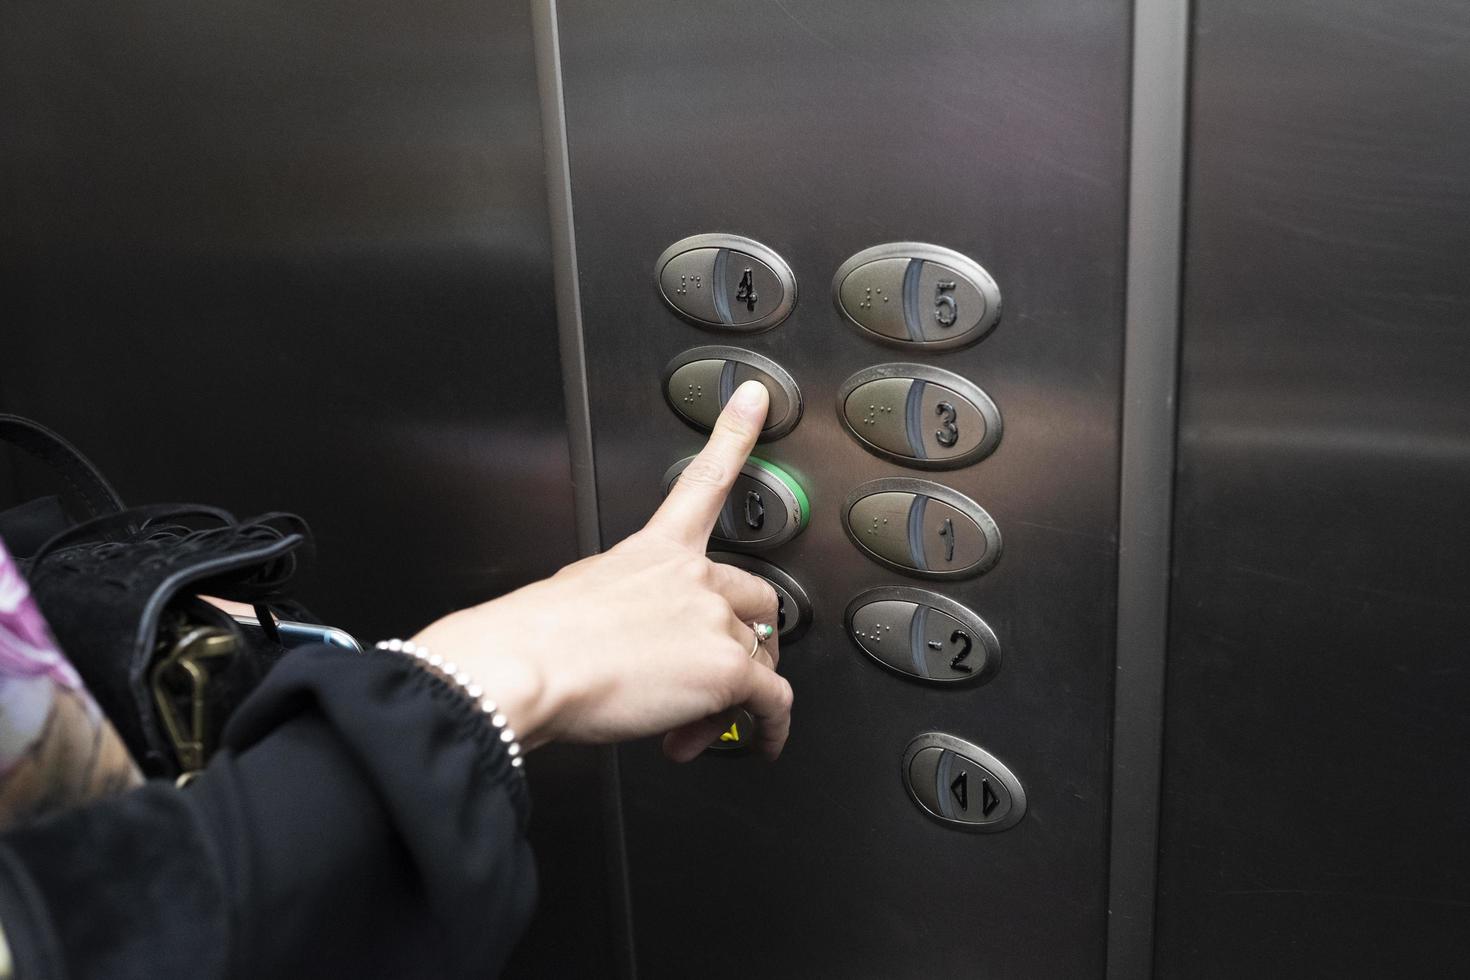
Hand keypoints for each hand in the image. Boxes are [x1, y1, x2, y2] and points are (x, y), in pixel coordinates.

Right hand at [410, 381, 792, 760]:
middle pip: (756, 598)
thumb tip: (624, 654)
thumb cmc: (535, 642)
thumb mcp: (575, 603)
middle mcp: (689, 575)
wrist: (527, 667)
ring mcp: (712, 618)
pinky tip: (760, 743)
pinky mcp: (726, 666)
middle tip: (721, 682)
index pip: (703, 480)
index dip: (734, 434)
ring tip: (693, 729)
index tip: (754, 399)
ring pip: (758, 658)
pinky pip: (772, 700)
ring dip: (736, 700)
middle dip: (748, 644)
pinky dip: (769, 729)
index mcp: (651, 551)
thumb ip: (618, 616)